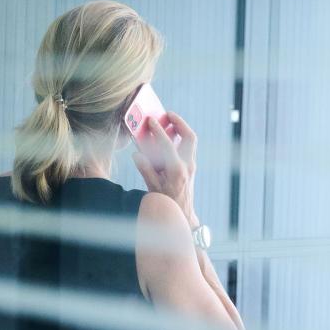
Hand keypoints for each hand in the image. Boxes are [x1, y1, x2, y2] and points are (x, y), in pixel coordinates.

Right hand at [130, 111, 198, 226]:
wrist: (182, 214)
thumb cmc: (166, 201)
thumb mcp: (152, 187)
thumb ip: (145, 169)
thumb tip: (137, 154)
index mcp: (176, 170)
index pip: (167, 144)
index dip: (158, 131)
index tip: (151, 121)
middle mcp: (187, 165)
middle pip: (189, 136)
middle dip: (179, 123)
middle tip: (167, 115)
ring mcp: (191, 165)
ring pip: (191, 141)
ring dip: (181, 129)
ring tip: (168, 122)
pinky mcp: (191, 167)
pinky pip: (188, 147)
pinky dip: (180, 139)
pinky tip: (169, 138)